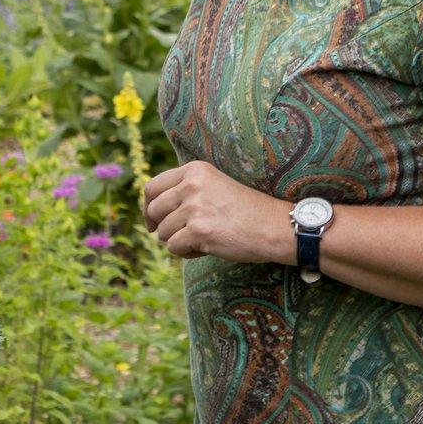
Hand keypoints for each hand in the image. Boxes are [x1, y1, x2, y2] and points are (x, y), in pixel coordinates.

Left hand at [142, 160, 290, 265]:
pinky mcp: (199, 230)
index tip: (154, 221)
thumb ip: (185, 190)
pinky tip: (206, 248)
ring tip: (203, 239)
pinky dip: (187, 253)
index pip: (152, 187)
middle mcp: (192, 184)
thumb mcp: (213, 186)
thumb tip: (150, 211)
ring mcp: (195, 207)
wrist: (273, 226)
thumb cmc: (244, 210)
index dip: (148, 208)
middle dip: (162, 227)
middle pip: (153, 210)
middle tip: (181, 235)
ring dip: (178, 241)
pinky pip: (174, 247)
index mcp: (194, 170)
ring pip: (162, 232)